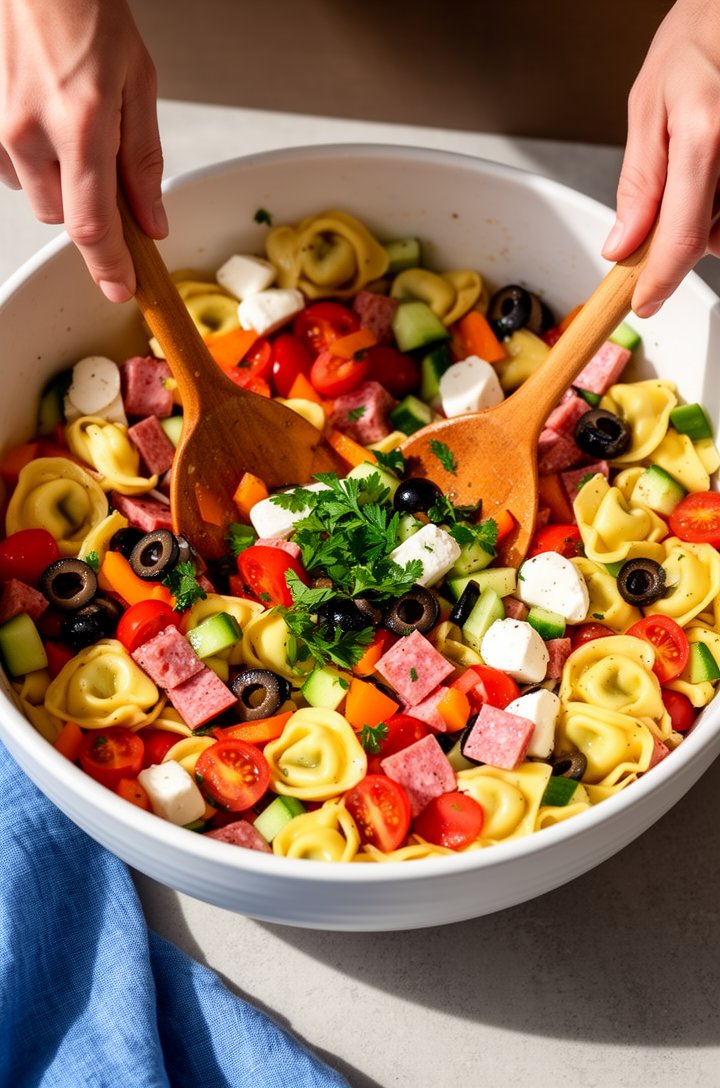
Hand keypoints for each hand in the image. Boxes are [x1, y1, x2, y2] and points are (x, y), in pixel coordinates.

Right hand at [0, 0, 165, 301]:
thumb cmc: (86, 13)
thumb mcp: (138, 84)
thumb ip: (143, 162)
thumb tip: (151, 221)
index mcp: (81, 125)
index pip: (93, 226)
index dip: (109, 268)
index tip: (122, 289)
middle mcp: (32, 132)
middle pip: (65, 219)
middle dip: (92, 211)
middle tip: (110, 171)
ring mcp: (1, 129)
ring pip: (37, 197)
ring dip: (63, 186)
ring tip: (78, 133)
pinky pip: (12, 171)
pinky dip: (36, 164)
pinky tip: (49, 128)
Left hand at [602, 0, 719, 316]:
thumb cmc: (701, 39)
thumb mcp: (649, 106)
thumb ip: (639, 183)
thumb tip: (623, 245)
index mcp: (706, 135)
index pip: (682, 238)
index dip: (660, 281)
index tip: (644, 302)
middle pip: (715, 238)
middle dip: (690, 232)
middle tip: (678, 188)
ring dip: (712, 213)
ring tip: (705, 160)